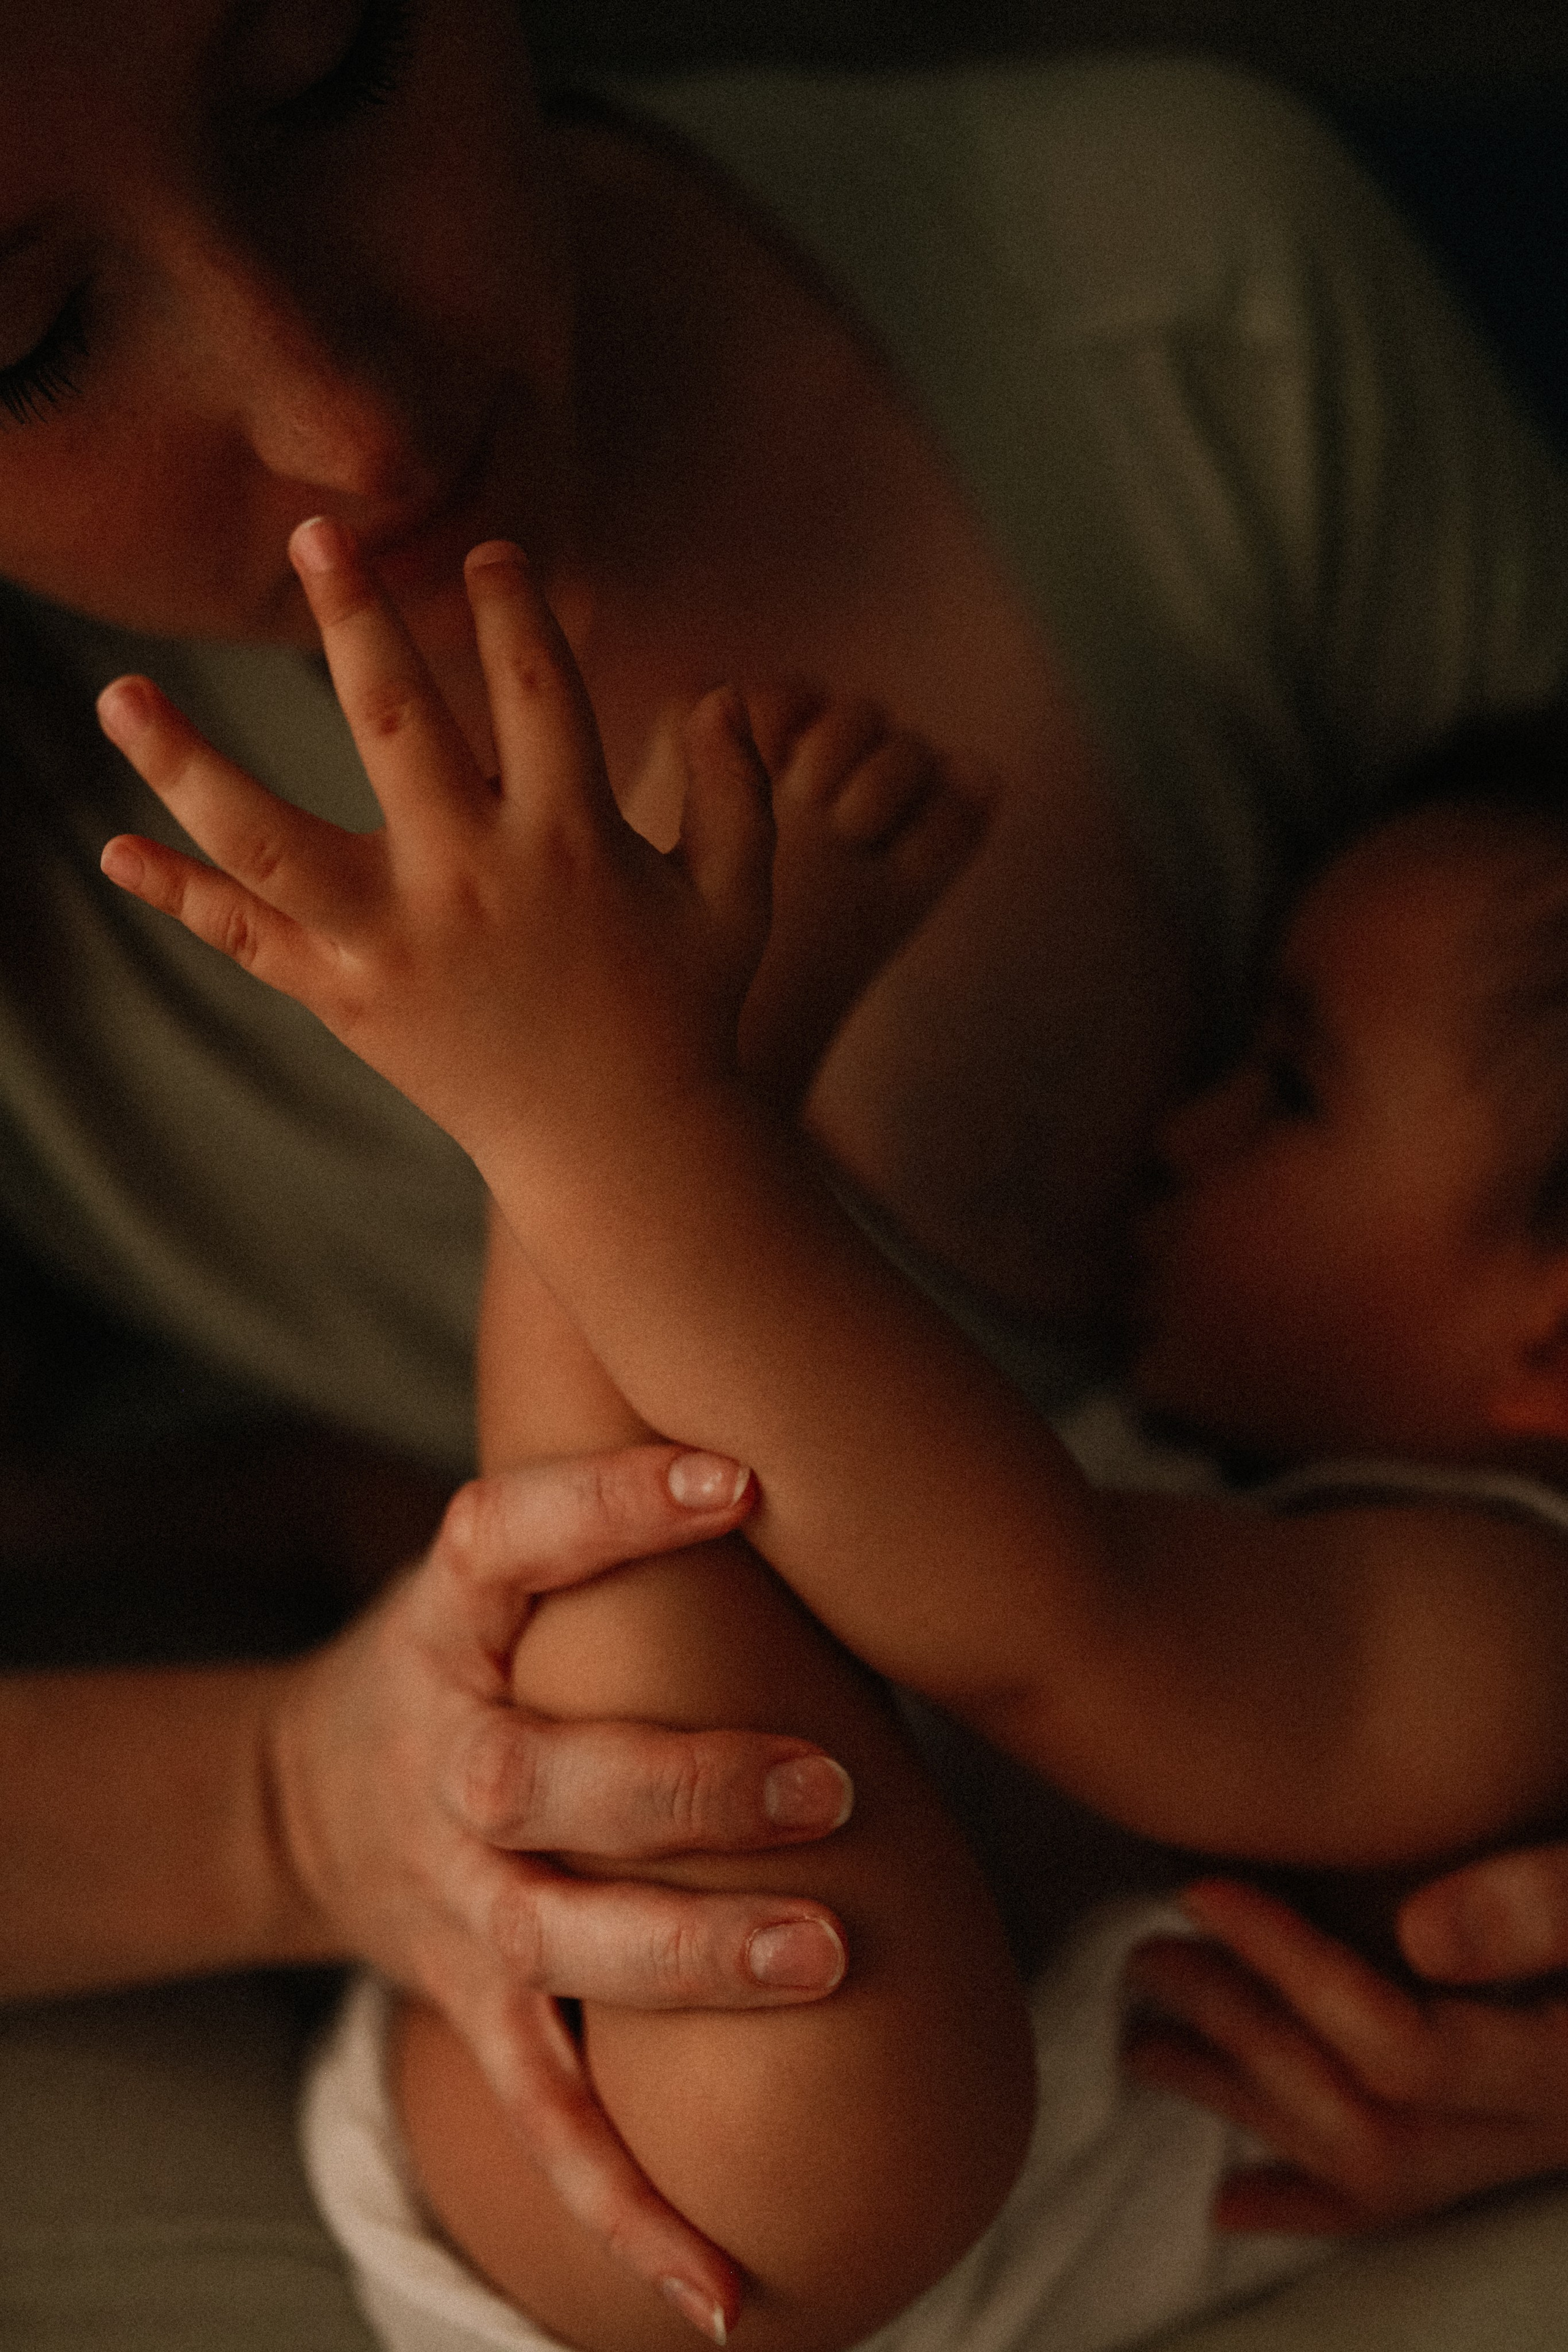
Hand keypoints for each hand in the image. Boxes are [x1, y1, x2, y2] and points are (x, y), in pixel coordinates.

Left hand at [95, 519, 773, 1179]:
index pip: (536, 687)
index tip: (488, 553)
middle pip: (395, 722)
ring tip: (117, 693)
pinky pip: (248, 942)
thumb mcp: (736, 901)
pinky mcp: (348, 1001)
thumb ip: (737, 793)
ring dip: (187, 763)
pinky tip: (114, 853)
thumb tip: (722, 696)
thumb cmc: (685, 1016)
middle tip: (316, 532)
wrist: (619, 1154)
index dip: (513, 608)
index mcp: (572, 837)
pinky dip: (181, 898)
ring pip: (270, 839)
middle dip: (357, 619)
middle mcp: (473, 878)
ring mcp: (396, 943)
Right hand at [267, 1441, 852, 2319]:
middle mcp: (450, 1760)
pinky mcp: (479, 2005)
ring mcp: (460, 1896)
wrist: (305, 1797)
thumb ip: (623, 1532)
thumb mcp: (503, 1573)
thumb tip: (831, 1465)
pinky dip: (632, 2208)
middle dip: (687, 1785)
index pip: (509, 1541)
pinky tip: (728, 2293)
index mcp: (451, 1622)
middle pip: (544, 1777)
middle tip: (832, 1786)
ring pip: (563, 1940)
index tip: (735, 1479)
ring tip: (825, 1958)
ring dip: (691, 1959)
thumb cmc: (464, 1657)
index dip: (612, 1509)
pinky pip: (553, 2117)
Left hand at [1124, 1876, 1567, 2233]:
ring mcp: (1522, 2150)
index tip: (1202, 1891)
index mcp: (1567, 2070)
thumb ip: (1551, 1905)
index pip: (1401, 2047)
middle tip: (1148, 1957)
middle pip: (1364, 2116)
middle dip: (1243, 2036)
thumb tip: (1422, 1936)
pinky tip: (1229, 2202)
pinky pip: (1400, 2203)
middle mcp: (1539, 2133)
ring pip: (1366, 2163)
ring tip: (1145, 2045)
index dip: (1292, 1967)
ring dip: (1247, 2106)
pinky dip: (1309, 2201)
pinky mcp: (1510, 2142)